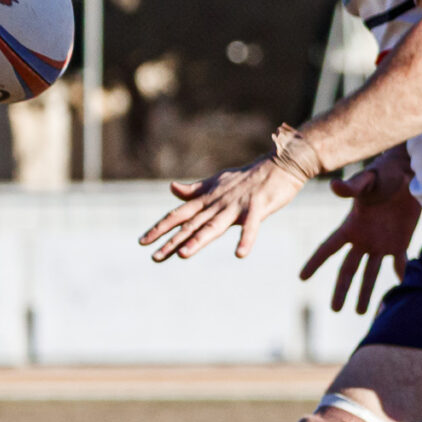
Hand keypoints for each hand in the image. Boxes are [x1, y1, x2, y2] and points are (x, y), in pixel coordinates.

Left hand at [141, 154, 305, 261]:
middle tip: (154, 257)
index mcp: (208, 199)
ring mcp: (237, 205)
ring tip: (184, 255)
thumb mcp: (217, 182)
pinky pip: (252, 226)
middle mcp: (218, 203)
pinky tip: (240, 254)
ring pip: (215, 225)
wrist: (279, 164)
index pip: (179, 215)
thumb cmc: (249, 176)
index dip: (160, 228)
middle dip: (172, 241)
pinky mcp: (258, 207)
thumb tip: (172, 188)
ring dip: (199, 240)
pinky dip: (246, 239)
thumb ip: (195, 190)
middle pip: (192, 224)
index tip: (142, 241)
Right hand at [299, 151, 421, 311]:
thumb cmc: (385, 174)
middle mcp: (363, 238)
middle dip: (341, 290)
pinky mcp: (400, 241)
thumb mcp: (367, 181)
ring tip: (359, 312)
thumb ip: (352, 188)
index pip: (328, 248)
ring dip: (365, 292)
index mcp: (351, 226)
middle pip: (348, 269)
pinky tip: (399, 287)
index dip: (315, 263)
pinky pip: (400, 263)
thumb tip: (334, 186)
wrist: (408, 173)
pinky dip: (400, 274)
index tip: (302, 278)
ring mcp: (381, 242)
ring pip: (371, 273)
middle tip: (336, 310)